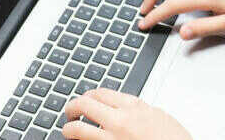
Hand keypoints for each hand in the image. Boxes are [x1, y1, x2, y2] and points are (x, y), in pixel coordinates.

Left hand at [62, 88, 191, 139]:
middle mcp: (119, 121)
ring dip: (68, 130)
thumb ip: (135, 109)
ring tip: (69, 131)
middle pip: (83, 105)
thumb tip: (118, 107)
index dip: (86, 96)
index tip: (83, 100)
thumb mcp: (156, 115)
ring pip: (76, 130)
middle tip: (69, 113)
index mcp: (132, 106)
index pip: (98, 93)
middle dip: (71, 108)